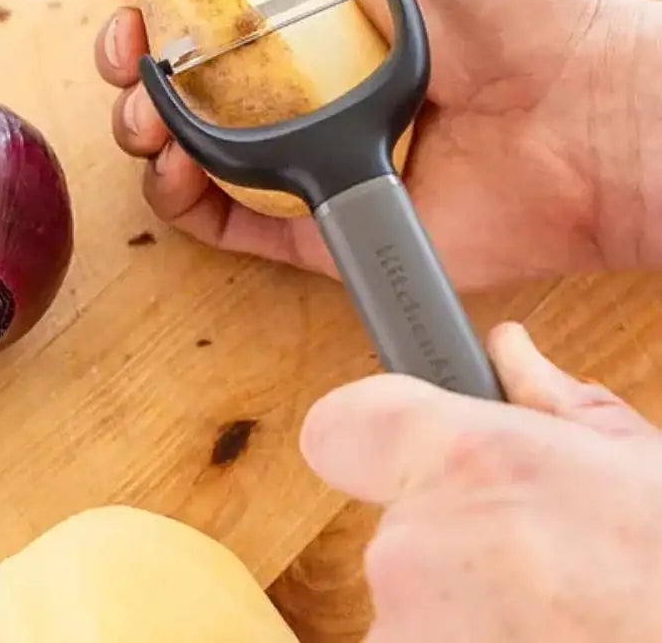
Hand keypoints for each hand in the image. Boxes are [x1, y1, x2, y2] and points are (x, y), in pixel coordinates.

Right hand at [94, 0, 658, 288]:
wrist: (572, 114)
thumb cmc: (502, 2)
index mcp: (303, 10)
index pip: (200, 0)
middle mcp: (290, 82)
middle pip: (175, 74)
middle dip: (129, 57)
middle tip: (133, 53)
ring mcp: (291, 153)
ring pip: (179, 147)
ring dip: (140, 125)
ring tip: (152, 116)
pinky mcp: (302, 223)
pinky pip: (215, 220)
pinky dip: (175, 197)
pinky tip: (174, 165)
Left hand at [301, 322, 661, 641]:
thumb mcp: (633, 461)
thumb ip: (549, 401)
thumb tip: (509, 355)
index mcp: (461, 459)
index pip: (338, 427)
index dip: (368, 438)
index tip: (398, 456)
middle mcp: (413, 545)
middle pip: (394, 526)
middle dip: (450, 538)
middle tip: (531, 557)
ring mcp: (407, 628)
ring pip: (409, 601)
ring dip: (459, 607)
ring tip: (549, 615)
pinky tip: (536, 640)